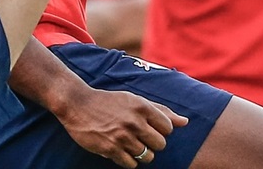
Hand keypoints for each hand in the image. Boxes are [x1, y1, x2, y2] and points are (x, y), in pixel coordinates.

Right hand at [51, 84, 186, 167]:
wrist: (76, 103)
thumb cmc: (108, 102)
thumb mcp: (134, 100)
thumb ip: (161, 111)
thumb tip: (185, 122)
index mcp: (141, 106)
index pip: (168, 128)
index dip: (159, 130)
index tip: (147, 127)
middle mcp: (134, 121)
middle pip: (161, 144)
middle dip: (152, 143)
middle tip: (138, 137)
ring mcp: (122, 136)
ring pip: (148, 157)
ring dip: (140, 153)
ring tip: (128, 144)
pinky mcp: (110, 148)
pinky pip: (131, 164)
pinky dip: (127, 160)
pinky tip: (119, 149)